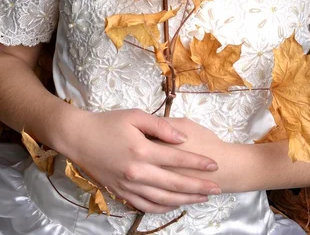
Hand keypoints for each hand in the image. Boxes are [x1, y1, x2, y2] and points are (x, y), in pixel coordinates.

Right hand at [70, 109, 220, 212]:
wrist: (79, 138)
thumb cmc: (108, 122)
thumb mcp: (135, 116)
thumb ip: (161, 127)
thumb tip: (182, 139)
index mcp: (142, 150)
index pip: (177, 158)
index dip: (198, 163)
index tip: (215, 165)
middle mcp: (137, 172)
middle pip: (174, 184)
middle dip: (198, 187)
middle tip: (217, 188)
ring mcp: (128, 186)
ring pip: (162, 199)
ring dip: (184, 200)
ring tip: (201, 198)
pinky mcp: (121, 193)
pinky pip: (146, 206)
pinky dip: (163, 208)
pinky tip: (175, 205)